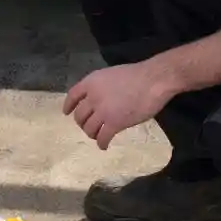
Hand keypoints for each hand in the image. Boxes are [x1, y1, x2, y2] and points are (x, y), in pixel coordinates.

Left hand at [61, 61, 179, 149]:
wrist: (153, 80)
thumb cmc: (138, 75)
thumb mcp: (112, 75)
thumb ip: (102, 87)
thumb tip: (101, 98)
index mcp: (91, 82)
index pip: (73, 95)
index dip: (68, 106)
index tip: (66, 113)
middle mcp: (92, 97)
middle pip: (79, 115)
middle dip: (82, 123)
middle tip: (89, 127)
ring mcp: (102, 111)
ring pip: (89, 128)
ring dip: (92, 134)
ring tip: (98, 136)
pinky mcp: (114, 123)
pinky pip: (102, 137)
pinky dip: (102, 143)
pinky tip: (104, 146)